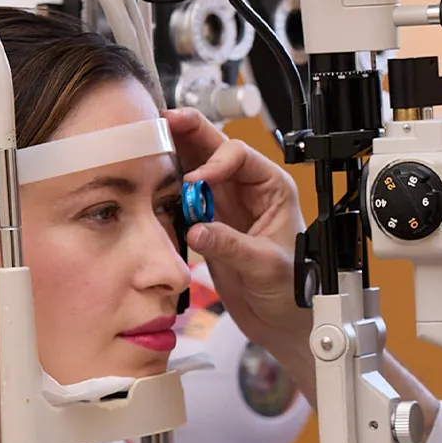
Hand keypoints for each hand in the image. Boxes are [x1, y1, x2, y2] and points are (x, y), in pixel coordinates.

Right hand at [164, 109, 314, 392]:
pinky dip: (166, 191)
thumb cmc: (293, 290)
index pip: (239, 156)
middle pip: (214, 150)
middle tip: (163, 121)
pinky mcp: (207, 224)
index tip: (197, 181)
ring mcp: (225, 205)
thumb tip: (199, 230)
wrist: (281, 321)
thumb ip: (232, 246)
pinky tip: (150, 183)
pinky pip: (183, 199)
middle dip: (189, 133)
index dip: (215, 161)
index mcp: (272, 188)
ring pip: (195, 169)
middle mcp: (247, 190)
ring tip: (149, 144)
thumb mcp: (265, 266)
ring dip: (174, 157)